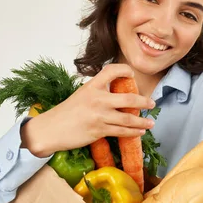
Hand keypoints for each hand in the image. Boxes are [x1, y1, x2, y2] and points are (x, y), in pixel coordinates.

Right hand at [21, 63, 155, 157]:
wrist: (51, 129)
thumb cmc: (65, 113)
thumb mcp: (81, 95)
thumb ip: (97, 92)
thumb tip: (116, 95)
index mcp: (91, 86)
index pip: (111, 71)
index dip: (125, 70)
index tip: (132, 75)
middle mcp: (97, 98)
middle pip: (128, 98)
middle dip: (144, 102)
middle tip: (152, 104)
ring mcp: (99, 115)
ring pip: (128, 118)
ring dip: (142, 122)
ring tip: (150, 123)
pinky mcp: (99, 131)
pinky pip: (121, 131)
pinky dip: (133, 132)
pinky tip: (139, 132)